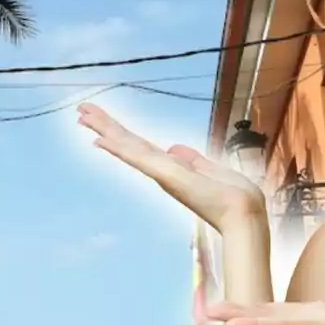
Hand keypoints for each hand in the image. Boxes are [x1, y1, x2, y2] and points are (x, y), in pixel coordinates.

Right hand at [77, 103, 265, 232]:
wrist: (244, 213)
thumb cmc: (235, 197)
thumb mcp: (213, 171)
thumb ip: (194, 160)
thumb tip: (174, 148)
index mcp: (174, 169)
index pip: (142, 147)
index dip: (122, 134)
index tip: (103, 124)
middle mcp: (163, 172)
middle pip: (129, 143)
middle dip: (106, 126)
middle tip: (80, 111)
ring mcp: (162, 174)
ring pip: (128, 146)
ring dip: (105, 129)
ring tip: (81, 115)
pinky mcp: (166, 176)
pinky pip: (138, 158)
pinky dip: (118, 148)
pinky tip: (98, 139)